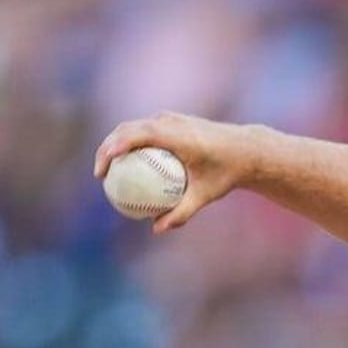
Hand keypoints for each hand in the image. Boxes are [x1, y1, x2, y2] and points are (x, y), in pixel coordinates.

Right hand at [94, 111, 267, 233]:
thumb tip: (157, 229)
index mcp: (178, 136)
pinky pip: (144, 130)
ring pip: (134, 127)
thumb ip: (182, 212)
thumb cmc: (227, 172)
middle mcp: (172, 122)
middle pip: (128, 128)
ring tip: (107, 170)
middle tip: (100, 174)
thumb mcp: (206, 195)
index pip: (139, 135)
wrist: (247, 149)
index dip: (116, 147)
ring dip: (116, 143)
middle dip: (107, 147)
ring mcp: (171, 118)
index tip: (104, 168)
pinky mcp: (172, 120)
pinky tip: (127, 166)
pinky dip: (131, 143)